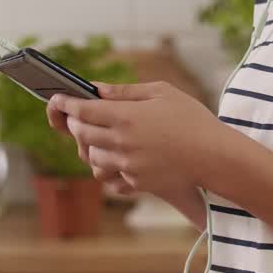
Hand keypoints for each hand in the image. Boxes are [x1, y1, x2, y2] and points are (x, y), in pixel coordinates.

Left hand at [49, 80, 224, 198]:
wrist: (215, 157)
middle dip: (75, 123)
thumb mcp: (162, 93)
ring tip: (101, 137)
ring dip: (90, 147)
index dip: (65, 104)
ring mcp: (128, 165)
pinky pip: (109, 178)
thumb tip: (96, 89)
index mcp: (126, 117)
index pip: (82, 110)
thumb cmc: (192, 119)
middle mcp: (122, 143)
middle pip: (81, 134)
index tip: (57, 99)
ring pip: (91, 158)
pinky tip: (117, 158)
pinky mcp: (136, 183)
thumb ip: (125, 92)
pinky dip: (108, 168)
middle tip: (77, 115)